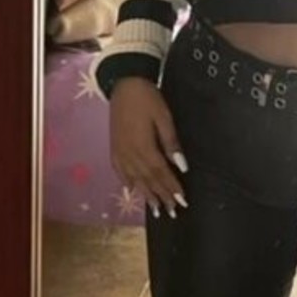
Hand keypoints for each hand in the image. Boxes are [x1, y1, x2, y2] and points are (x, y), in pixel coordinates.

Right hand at [109, 79, 187, 218]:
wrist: (123, 85)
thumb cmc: (148, 99)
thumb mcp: (164, 117)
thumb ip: (171, 143)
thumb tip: (181, 166)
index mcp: (144, 147)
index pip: (161, 173)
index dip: (172, 188)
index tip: (182, 202)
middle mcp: (130, 154)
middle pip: (148, 180)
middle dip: (161, 197)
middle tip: (172, 212)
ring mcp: (120, 153)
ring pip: (134, 180)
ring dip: (146, 195)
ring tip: (156, 210)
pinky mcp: (114, 148)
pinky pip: (121, 172)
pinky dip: (128, 183)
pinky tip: (133, 190)